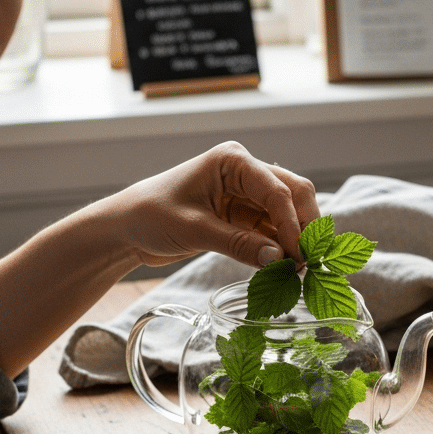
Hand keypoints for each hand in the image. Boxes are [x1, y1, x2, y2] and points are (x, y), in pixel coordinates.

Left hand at [0, 141, 317, 375]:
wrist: (125, 227)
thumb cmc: (150, 215)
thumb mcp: (194, 229)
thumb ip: (238, 243)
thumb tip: (278, 260)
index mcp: (234, 160)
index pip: (278, 189)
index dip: (293, 224)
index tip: (300, 256)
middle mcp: (246, 171)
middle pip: (293, 195)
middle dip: (303, 229)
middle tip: (307, 265)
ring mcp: (246, 193)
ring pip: (287, 214)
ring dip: (294, 241)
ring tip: (297, 273)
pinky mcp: (243, 215)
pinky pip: (272, 230)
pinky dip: (279, 249)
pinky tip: (283, 270)